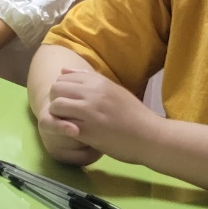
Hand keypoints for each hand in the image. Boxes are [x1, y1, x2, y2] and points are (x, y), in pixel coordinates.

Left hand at [45, 68, 159, 164]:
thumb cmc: (134, 115)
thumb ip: (89, 80)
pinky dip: (62, 128)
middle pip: (56, 88)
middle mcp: (92, 92)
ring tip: (67, 122)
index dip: (62, 89)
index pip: (64, 77)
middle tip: (65, 112)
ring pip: (56, 105)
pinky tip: (72, 133)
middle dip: (56, 100)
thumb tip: (64, 71)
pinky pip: (62, 124)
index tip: (70, 100)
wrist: (151, 137)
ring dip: (57, 115)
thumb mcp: (113, 90)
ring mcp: (89, 111)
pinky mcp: (87, 130)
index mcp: (99, 81)